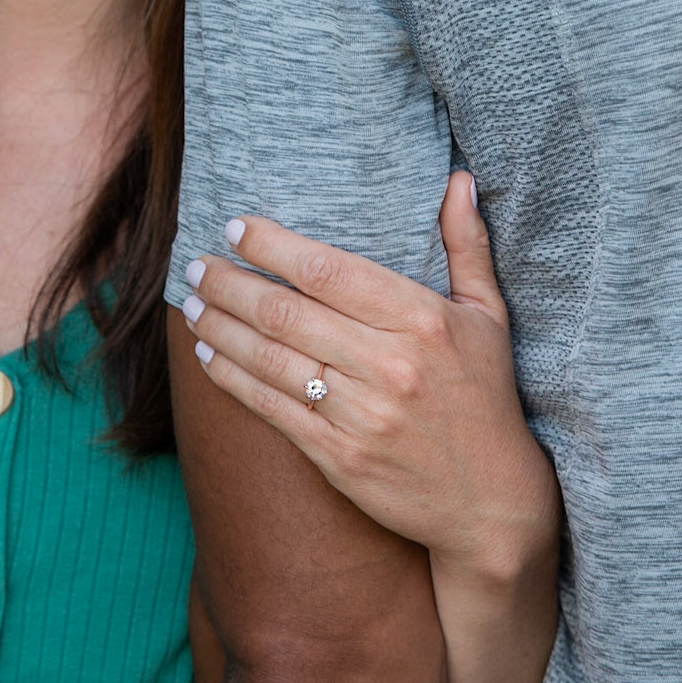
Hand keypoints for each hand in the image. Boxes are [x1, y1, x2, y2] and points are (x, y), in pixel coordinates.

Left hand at [180, 172, 557, 582]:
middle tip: (196, 264)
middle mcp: (388, 365)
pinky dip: (232, 378)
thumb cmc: (486, 398)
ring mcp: (361, 415)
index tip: (236, 227)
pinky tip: (207, 353)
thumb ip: (466, 246)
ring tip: (191, 303)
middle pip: (287, 313)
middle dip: (230, 283)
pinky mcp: (338, 457)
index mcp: (422, 320)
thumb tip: (458, 180)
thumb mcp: (489, 316)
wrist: (491, 503)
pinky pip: (271, 409)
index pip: (329, 271)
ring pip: (270, 359)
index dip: (274, 247)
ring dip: (221, 326)